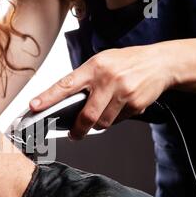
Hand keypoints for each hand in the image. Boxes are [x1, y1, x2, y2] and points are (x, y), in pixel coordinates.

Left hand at [29, 44, 173, 139]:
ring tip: (103, 112)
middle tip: (74, 134)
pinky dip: (115, 119)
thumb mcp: (102, 62)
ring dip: (99, 124)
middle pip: (86, 115)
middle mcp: (108, 79)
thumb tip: (65, 99)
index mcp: (94, 66)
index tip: (34, 106)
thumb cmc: (127, 62)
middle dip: (78, 129)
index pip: (65, 85)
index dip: (47, 98)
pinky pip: (118, 121)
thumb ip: (85, 79)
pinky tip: (121, 106)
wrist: (161, 63)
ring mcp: (123, 92)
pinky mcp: (135, 104)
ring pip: (102, 122)